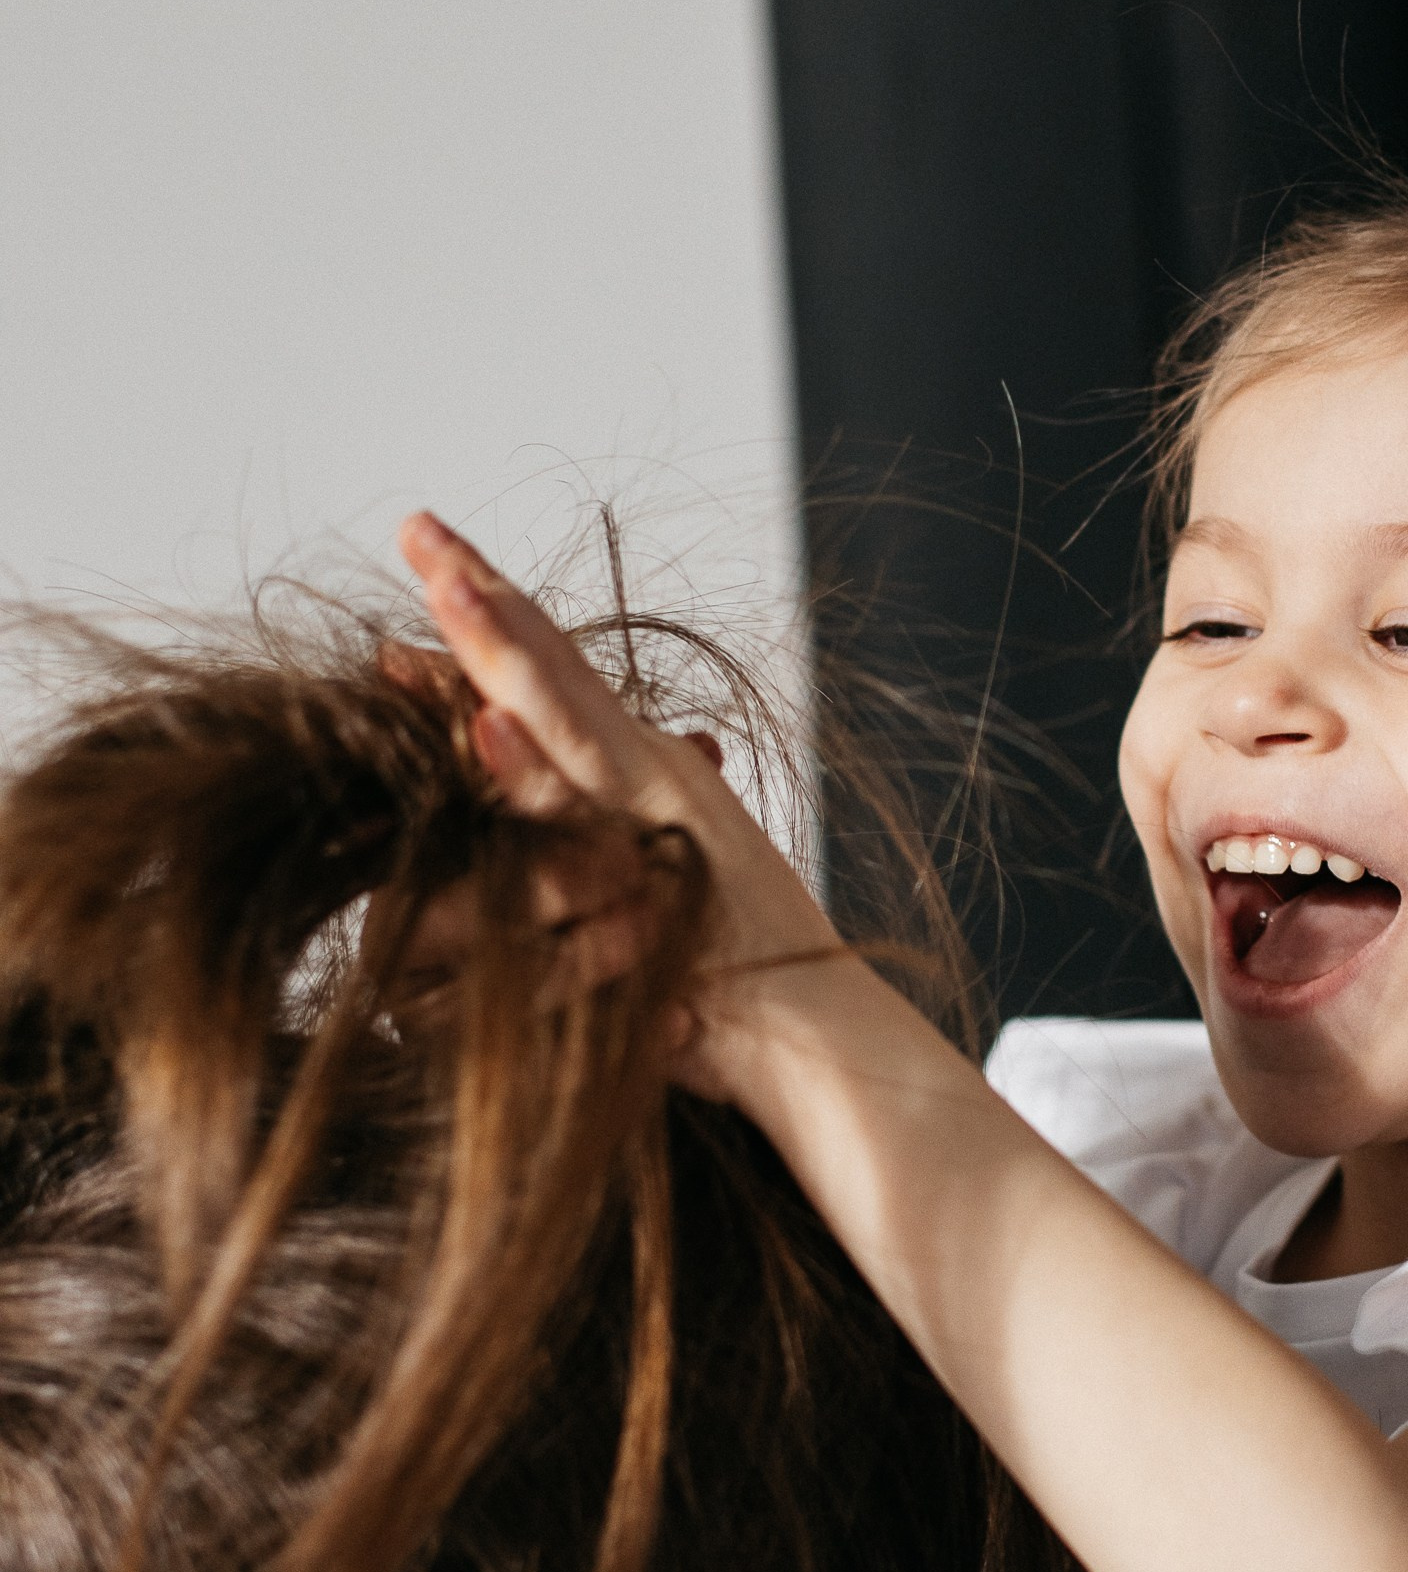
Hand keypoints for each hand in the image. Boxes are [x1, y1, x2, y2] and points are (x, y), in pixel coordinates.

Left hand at [396, 514, 839, 1098]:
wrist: (826, 1045)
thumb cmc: (727, 999)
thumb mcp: (629, 910)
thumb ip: (577, 869)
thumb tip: (504, 844)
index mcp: (640, 780)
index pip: (550, 684)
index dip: (490, 623)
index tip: (427, 563)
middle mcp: (653, 776)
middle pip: (551, 669)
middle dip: (480, 592)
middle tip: (418, 525)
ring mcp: (663, 812)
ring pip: (563, 713)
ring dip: (500, 644)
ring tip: (442, 581)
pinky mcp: (672, 863)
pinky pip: (585, 811)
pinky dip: (533, 765)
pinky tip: (484, 722)